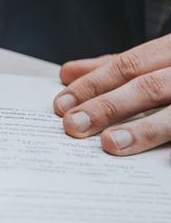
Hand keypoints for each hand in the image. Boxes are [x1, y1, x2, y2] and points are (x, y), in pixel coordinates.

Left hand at [53, 35, 170, 155]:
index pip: (128, 64)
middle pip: (149, 86)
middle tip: (73, 125)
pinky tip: (162, 165)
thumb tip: (69, 72)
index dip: (93, 84)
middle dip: (108, 105)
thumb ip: (118, 67)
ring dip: (145, 129)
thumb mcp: (162, 57)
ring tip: (111, 144)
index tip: (61, 104)